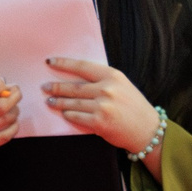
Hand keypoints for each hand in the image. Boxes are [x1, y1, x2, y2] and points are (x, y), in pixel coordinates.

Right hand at [0, 79, 19, 163]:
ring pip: (5, 120)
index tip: (3, 83)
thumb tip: (5, 88)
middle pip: (0, 107)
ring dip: (15, 111)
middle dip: (14, 97)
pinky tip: (12, 123)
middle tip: (16, 94)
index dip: (0, 85)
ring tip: (13, 108)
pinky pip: (4, 136)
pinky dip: (13, 127)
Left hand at [44, 57, 161, 159]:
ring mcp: (102, 106)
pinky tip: (64, 113)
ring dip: (58, 102)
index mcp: (113, 76)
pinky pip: (75, 116)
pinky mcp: (98, 122)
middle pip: (74, 87)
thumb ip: (102, 81)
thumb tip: (76, 77)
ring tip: (50, 101)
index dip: (64, 63)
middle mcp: (107, 89)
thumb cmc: (133, 106)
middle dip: (56, 87)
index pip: (83, 67)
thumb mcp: (122, 86)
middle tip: (44, 87)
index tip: (49, 61)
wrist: (147, 129)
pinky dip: (68, 114)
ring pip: (72, 102)